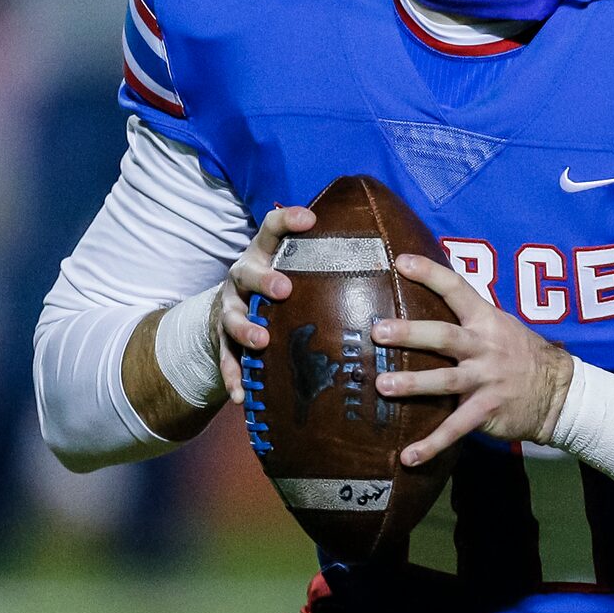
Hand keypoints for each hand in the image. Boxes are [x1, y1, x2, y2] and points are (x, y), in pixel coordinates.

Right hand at [211, 204, 315, 403]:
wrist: (227, 311)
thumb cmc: (278, 288)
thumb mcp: (295, 269)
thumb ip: (325, 264)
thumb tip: (391, 258)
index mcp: (263, 255)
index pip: (272, 229)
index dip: (288, 220)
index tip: (310, 218)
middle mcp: (243, 277)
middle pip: (247, 272)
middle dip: (264, 279)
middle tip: (284, 288)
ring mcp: (229, 308)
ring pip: (230, 316)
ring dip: (245, 329)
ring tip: (261, 340)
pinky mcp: (221, 339)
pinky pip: (226, 357)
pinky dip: (233, 374)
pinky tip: (240, 394)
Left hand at [371, 254, 573, 465]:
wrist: (559, 393)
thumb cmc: (520, 355)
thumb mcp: (500, 326)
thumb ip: (469, 317)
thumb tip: (428, 296)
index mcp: (486, 320)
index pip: (457, 289)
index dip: (430, 273)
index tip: (401, 261)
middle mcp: (485, 347)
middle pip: (444, 336)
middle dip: (410, 333)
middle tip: (378, 331)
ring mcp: (487, 379)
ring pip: (445, 380)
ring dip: (413, 384)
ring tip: (382, 386)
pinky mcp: (487, 410)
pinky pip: (456, 428)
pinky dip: (432, 444)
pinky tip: (408, 456)